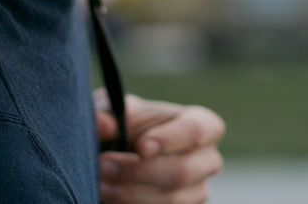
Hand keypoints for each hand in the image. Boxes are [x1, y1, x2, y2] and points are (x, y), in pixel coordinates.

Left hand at [93, 88, 225, 203]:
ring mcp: (198, 190)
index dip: (169, 139)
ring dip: (129, 193)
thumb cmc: (131, 125)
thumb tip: (101, 124)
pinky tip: (109, 194)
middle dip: (138, 171)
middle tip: (103, 164)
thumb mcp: (123, 112)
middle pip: (182, 171)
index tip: (141, 147)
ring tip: (99, 182)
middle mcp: (207, 160)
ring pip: (170, 200)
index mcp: (203, 124)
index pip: (195, 130)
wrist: (125, 153)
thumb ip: (112, 113)